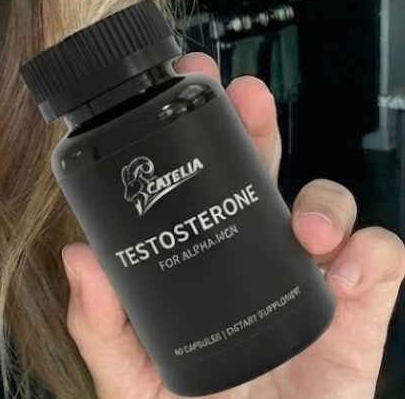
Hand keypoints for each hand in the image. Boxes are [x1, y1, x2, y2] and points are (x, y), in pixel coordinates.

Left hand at [61, 52, 404, 398]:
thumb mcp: (129, 374)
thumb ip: (101, 324)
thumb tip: (78, 255)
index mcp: (196, 253)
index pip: (194, 174)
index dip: (192, 125)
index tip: (182, 84)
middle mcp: (249, 254)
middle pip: (260, 167)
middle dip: (255, 122)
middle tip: (245, 97)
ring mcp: (303, 282)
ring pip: (325, 205)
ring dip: (320, 201)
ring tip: (300, 229)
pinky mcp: (356, 322)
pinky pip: (378, 264)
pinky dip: (368, 255)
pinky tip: (338, 275)